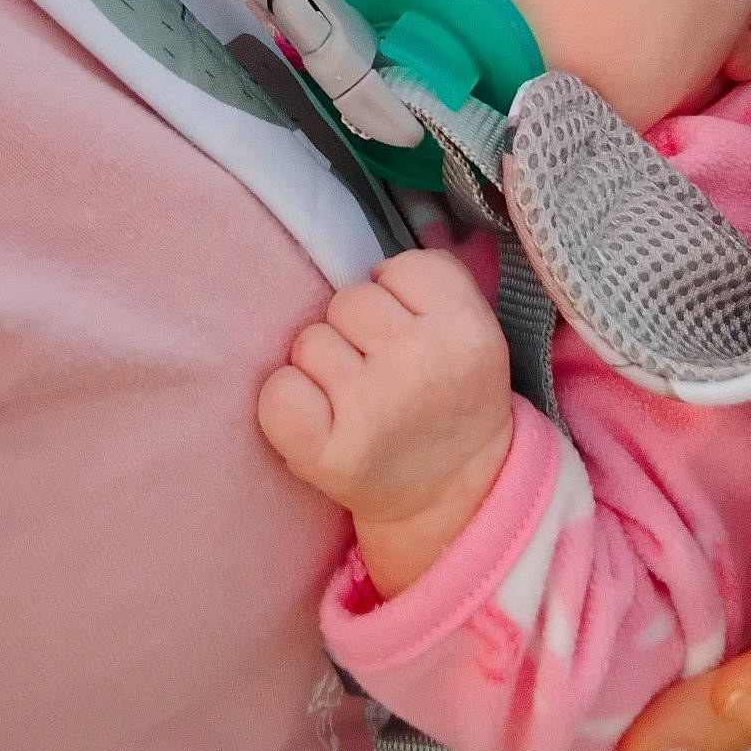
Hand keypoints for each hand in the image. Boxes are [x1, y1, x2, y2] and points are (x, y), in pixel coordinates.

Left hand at [257, 250, 514, 596]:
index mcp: (468, 329)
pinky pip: (278, 390)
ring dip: (324, 367)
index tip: (411, 333)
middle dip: (357, 331)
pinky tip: (321, 420)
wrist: (454, 494)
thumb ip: (433, 282)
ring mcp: (373, 410)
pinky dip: (289, 402)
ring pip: (310, 340)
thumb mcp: (472, 330)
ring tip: (356, 400)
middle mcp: (423, 365)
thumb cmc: (450, 397)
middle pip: (349, 300)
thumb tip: (366, 256)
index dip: (397, 296)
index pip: (398, 266)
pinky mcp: (329, 452)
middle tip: (383, 373)